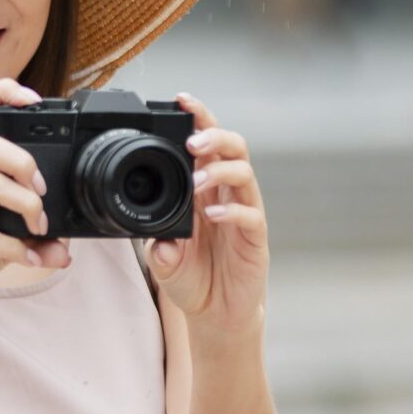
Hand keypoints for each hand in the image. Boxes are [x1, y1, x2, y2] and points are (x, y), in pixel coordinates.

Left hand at [145, 93, 268, 334]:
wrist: (216, 313)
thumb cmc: (193, 278)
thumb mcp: (165, 262)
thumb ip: (159, 249)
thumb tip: (157, 242)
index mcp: (203, 189)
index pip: (204, 144)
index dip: (197, 118)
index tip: (181, 100)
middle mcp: (226, 194)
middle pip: (232, 147)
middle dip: (214, 134)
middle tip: (193, 139)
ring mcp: (244, 212)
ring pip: (244, 173)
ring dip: (221, 170)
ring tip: (198, 181)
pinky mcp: (255, 238)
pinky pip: (250, 215)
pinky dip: (233, 210)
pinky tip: (214, 214)